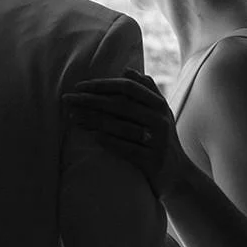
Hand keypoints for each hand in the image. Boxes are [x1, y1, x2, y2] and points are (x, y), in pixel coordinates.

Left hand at [63, 68, 192, 199]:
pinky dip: (108, 141)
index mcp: (159, 105)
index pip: (127, 88)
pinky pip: (126, 148)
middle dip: (90, 101)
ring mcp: (157, 141)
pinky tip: (92, 137)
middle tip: (67, 99)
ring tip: (72, 117)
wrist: (178, 175)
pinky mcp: (152, 160)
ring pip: (120, 126)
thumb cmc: (162, 139)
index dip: (102, 85)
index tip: (79, 87)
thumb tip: (127, 70)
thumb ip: (147, 91)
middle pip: (120, 105)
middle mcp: (159, 120)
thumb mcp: (160, 113)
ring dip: (93, 120)